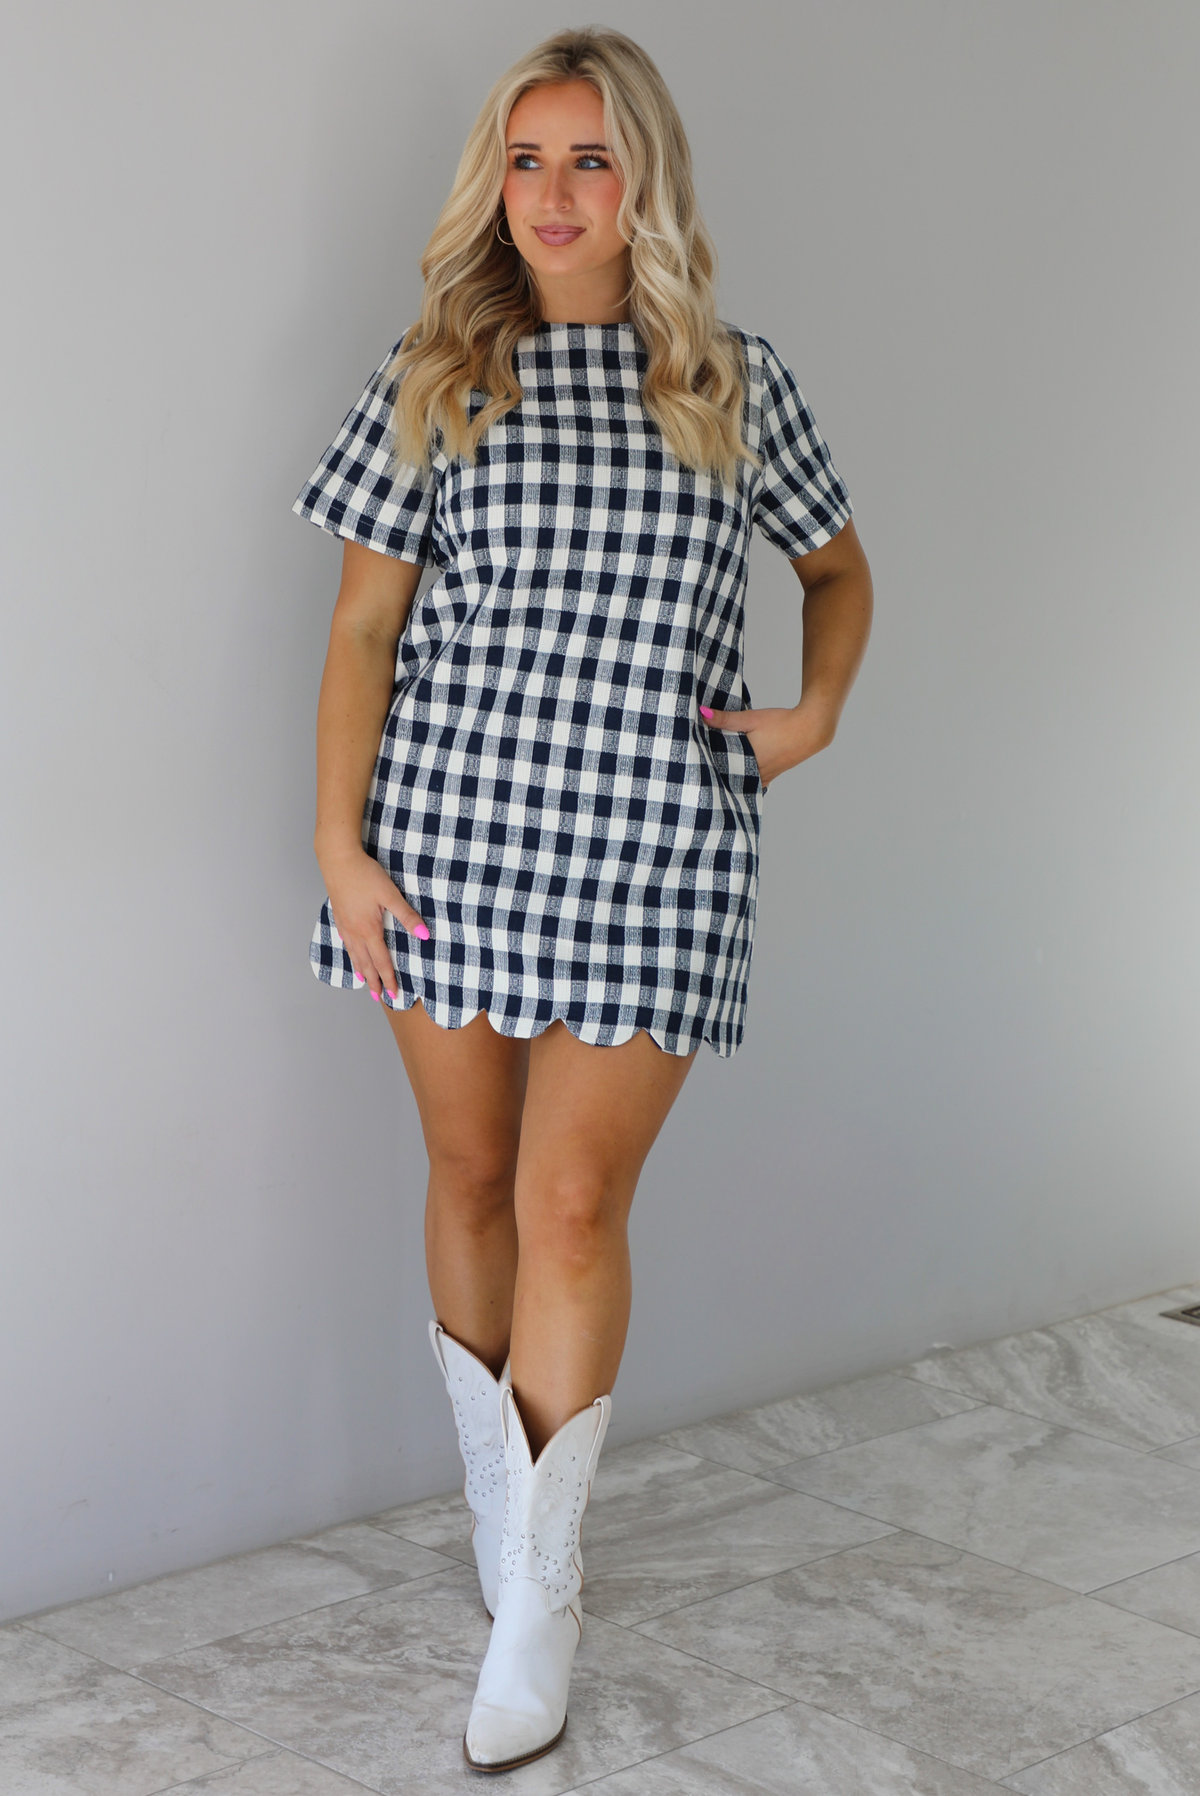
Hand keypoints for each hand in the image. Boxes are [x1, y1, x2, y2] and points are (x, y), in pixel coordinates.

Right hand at [319, 845, 429, 1001]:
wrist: (338, 859)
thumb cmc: (365, 874)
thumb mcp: (390, 894)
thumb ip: (407, 916)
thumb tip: (424, 936)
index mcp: (369, 929)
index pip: (381, 961)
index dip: (388, 978)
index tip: (393, 994)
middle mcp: (355, 931)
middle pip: (365, 963)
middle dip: (373, 981)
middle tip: (377, 997)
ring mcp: (345, 924)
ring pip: (353, 954)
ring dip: (360, 970)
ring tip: (364, 981)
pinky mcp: (339, 915)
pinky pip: (345, 942)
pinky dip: (350, 954)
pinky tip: (351, 954)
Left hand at [699, 699, 837, 791]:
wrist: (810, 729)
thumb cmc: (781, 723)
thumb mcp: (751, 718)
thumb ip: (725, 718)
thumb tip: (702, 714)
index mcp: (746, 762)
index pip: (717, 768)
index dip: (704, 765)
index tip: (692, 763)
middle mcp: (754, 774)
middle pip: (727, 777)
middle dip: (714, 773)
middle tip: (697, 771)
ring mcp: (763, 777)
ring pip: (739, 782)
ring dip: (728, 778)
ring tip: (712, 774)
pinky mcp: (771, 776)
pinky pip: (751, 782)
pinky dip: (742, 780)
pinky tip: (734, 777)